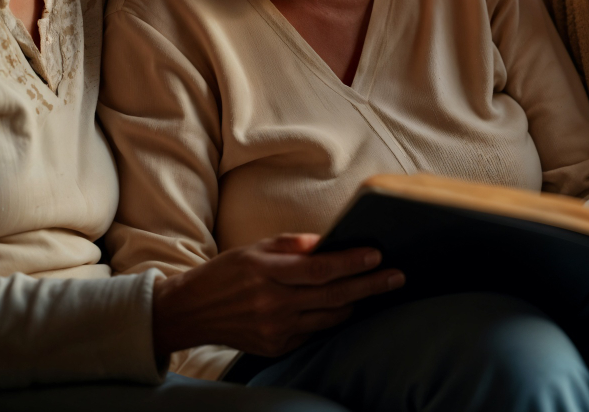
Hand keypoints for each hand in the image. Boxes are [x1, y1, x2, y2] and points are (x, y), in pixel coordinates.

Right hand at [152, 233, 404, 362]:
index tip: (377, 255)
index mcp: (268, 272)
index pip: (320, 269)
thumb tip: (328, 242)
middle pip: (332, 296)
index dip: (351, 262)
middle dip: (369, 286)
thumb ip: (293, 244)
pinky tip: (348, 307)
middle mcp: (273, 304)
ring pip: (328, 318)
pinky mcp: (275, 347)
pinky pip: (313, 333)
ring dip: (356, 304)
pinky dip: (332, 319)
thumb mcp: (256, 247)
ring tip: (379, 289)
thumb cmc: (227, 271)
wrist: (192, 311)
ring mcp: (275, 329)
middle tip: (396, 276)